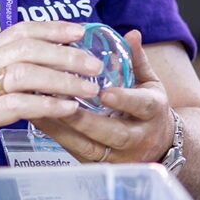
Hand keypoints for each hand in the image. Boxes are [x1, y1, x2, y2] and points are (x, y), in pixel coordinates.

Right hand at [0, 21, 101, 177]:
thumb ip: (2, 77)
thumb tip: (40, 73)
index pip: (21, 30)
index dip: (53, 28)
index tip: (81, 30)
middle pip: (30, 48)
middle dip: (67, 54)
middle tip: (95, 63)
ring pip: (27, 73)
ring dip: (63, 79)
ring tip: (88, 88)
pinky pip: (18, 105)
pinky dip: (46, 105)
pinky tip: (66, 109)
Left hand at [30, 30, 174, 164]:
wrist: (159, 146)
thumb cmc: (149, 108)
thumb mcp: (150, 82)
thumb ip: (137, 59)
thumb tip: (131, 34)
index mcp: (153, 112)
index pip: (141, 106)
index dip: (123, 100)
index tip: (104, 93)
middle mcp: (138, 137)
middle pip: (113, 133)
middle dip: (85, 120)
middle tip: (60, 102)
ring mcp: (118, 155)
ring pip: (90, 147)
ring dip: (64, 129)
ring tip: (41, 110)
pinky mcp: (99, 165)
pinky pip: (76, 153)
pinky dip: (57, 137)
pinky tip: (40, 121)